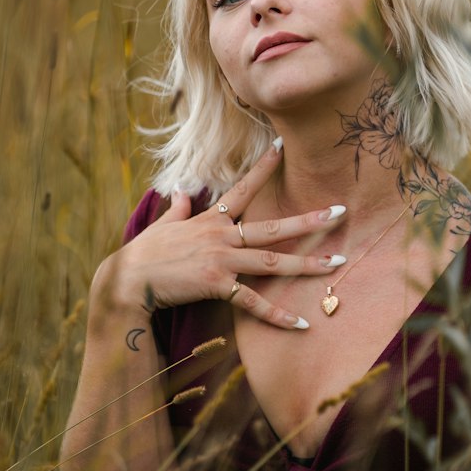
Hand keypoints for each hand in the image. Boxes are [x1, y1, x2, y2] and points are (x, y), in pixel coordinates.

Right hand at [93, 139, 346, 330]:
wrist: (129, 279)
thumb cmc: (146, 252)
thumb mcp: (165, 224)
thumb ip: (178, 207)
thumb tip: (181, 190)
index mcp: (211, 218)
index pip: (244, 188)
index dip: (264, 167)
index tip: (283, 147)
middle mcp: (221, 235)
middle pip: (273, 226)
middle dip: (310, 220)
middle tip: (341, 212)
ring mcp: (221, 260)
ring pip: (273, 261)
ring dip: (308, 263)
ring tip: (337, 262)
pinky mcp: (216, 286)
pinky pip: (253, 302)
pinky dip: (278, 314)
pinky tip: (302, 323)